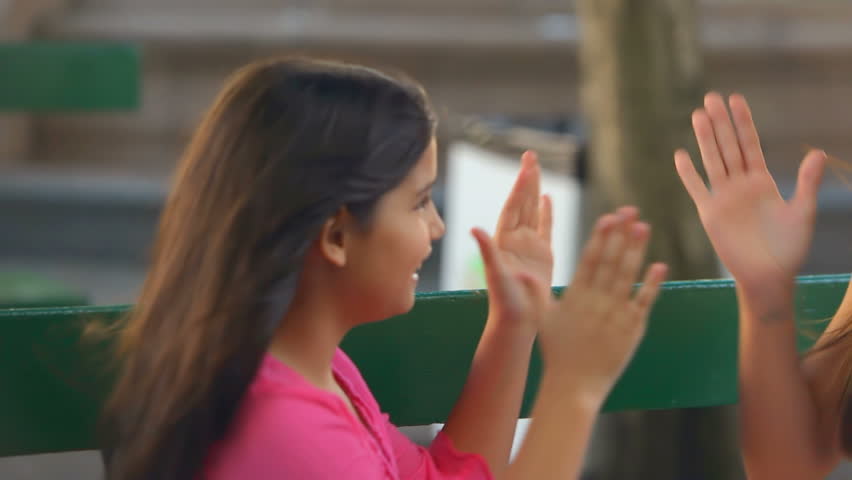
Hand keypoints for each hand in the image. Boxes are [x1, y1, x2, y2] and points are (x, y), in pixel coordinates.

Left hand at [472, 151, 552, 330]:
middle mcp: (514, 240)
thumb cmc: (505, 302)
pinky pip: (545, 228)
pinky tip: (547, 197)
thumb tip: (474, 228)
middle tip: (530, 155)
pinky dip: (546, 212)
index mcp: (503, 241)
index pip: (513, 207)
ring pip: (533, 211)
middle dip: (526, 179)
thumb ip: (487, 251)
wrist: (518, 321)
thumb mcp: (496, 275)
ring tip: (536, 168)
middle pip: (522, 202)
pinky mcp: (542, 256)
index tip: (526, 166)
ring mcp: (528, 246)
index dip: (519, 186)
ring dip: (534, 190)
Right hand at [525, 209, 667, 400]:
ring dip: (636, 250)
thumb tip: (521, 273)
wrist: (575, 385)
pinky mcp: (632, 328)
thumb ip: (536, 293)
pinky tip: (659, 265)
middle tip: (631, 210)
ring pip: (628, 276)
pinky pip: (644, 302)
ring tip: (644, 227)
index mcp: (576, 295)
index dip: (600, 236)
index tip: (608, 217)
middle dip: (621, 234)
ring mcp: (616, 314)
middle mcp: (597, 301)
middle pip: (611, 260)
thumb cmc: (557, 351)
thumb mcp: (541, 319)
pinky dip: (652, 284)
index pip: (590, 259)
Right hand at [675, 92, 826, 286]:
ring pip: (712, 161)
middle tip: (711, 97)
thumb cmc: (789, 248)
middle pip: (728, 146)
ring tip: (697, 115)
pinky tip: (680, 155)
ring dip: (704, 139)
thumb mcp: (803, 212)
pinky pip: (697, 189)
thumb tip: (817, 152)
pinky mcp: (710, 214)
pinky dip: (688, 173)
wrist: (768, 276)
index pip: (750, 144)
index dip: (743, 122)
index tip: (736, 99)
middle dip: (720, 122)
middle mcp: (740, 185)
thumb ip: (806, 183)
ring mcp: (723, 198)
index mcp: (763, 181)